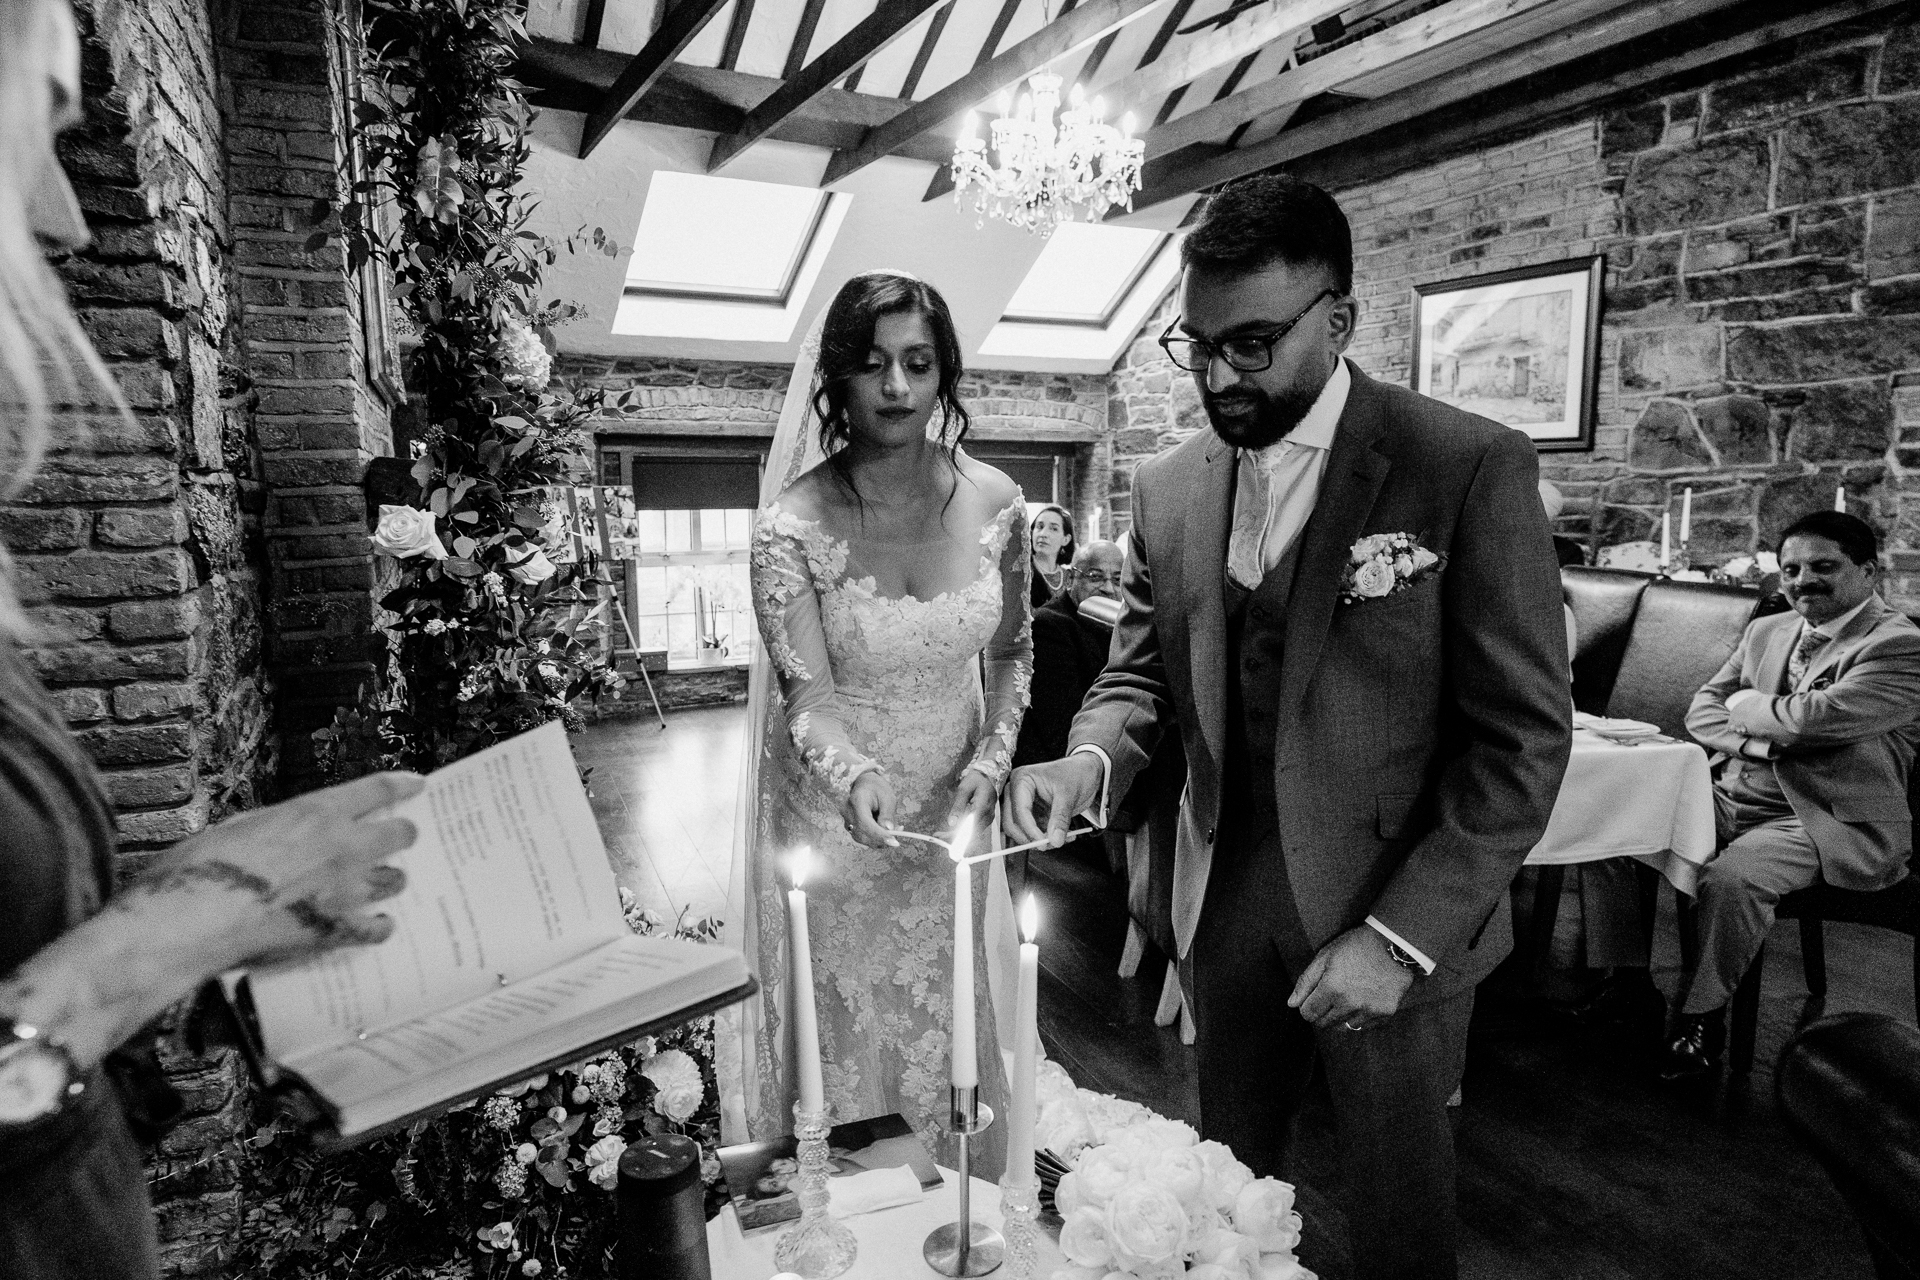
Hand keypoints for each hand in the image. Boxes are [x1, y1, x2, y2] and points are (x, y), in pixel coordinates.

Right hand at [124, 770, 426, 970]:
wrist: (192, 921)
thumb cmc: (199, 869)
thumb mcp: (236, 826)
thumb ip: (273, 826)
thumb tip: (281, 831)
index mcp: (316, 812)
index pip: (376, 789)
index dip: (402, 785)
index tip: (417, 784)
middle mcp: (341, 846)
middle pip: (399, 834)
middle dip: (403, 833)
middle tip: (403, 836)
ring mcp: (344, 889)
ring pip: (394, 878)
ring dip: (392, 878)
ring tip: (389, 880)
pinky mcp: (336, 929)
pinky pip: (375, 928)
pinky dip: (380, 926)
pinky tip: (380, 926)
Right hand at [842, 770, 899, 847]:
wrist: (865, 784)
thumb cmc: (877, 789)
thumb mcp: (887, 797)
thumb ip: (887, 813)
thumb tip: (889, 830)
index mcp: (857, 800)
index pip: (865, 823)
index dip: (879, 835)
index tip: (894, 842)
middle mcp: (848, 812)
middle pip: (863, 834)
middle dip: (881, 840)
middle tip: (897, 840)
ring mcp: (847, 820)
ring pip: (862, 838)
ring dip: (879, 840)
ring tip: (893, 831)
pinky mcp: (850, 826)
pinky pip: (862, 837)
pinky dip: (875, 838)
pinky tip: (886, 832)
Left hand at [943, 769, 998, 837]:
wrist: (989, 776)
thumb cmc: (975, 780)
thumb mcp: (964, 789)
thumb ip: (958, 806)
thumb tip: (951, 823)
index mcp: (982, 807)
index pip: (968, 827)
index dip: (955, 834)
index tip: (941, 836)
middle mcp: (987, 816)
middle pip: (970, 833)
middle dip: (953, 836)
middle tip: (938, 835)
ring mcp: (988, 819)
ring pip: (972, 833)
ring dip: (957, 835)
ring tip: (942, 834)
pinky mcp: (986, 820)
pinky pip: (975, 829)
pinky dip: (963, 831)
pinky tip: (953, 829)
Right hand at [1001, 753, 1102, 847]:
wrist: (1085, 771)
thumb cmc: (1076, 773)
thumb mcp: (1069, 794)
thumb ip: (1060, 818)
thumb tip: (1054, 840)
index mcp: (1022, 780)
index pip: (1019, 810)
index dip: (1030, 830)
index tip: (1044, 842)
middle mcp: (1017, 792)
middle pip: (1012, 822)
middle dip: (1030, 837)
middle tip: (1050, 844)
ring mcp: (1023, 804)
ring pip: (1019, 831)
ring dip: (1037, 839)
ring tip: (1059, 838)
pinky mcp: (1031, 814)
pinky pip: (1031, 832)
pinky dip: (1044, 838)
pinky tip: (1061, 835)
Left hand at [1287, 927, 1415, 1030]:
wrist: (1395, 943)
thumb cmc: (1357, 945)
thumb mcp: (1325, 956)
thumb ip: (1306, 981)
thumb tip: (1292, 1004)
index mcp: (1332, 989)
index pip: (1308, 1013)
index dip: (1307, 1006)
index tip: (1312, 998)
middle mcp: (1350, 1004)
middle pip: (1324, 1024)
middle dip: (1322, 1012)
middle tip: (1329, 996)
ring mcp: (1369, 1011)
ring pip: (1344, 1027)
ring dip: (1341, 1016)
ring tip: (1347, 996)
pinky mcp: (1385, 1013)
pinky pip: (1364, 1025)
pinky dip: (1360, 1017)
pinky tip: (1363, 1000)